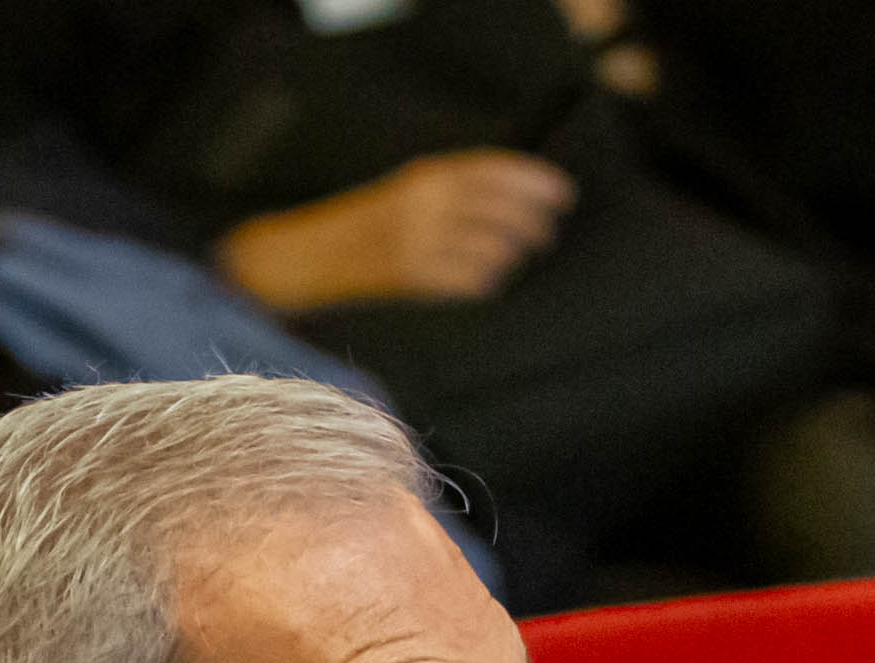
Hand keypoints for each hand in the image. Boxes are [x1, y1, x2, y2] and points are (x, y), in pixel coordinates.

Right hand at [217, 153, 575, 315]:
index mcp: (426, 176)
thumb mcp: (410, 194)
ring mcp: (418, 241)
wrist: (309, 255)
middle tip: (548, 232)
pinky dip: (485, 280)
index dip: (534, 180)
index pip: (492, 170)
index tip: (564, 192)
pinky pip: (467, 279)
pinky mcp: (410, 277)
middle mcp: (425, 204)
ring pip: (490, 246)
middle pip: (500, 208)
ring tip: (513, 257)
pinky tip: (489, 281)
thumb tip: (516, 200)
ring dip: (511, 253)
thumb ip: (454, 193)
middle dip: (533, 220)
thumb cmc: (368, 226)